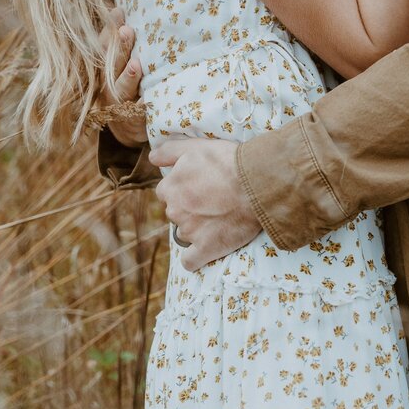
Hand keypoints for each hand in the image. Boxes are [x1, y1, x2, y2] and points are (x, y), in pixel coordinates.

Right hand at [94, 10, 146, 146]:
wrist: (127, 129)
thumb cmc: (127, 87)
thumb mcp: (120, 63)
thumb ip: (119, 40)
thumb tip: (120, 7)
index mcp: (105, 67)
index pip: (103, 46)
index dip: (109, 29)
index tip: (118, 11)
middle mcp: (107, 84)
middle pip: (111, 64)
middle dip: (118, 48)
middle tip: (126, 31)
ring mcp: (118, 103)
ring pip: (121, 89)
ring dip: (128, 77)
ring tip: (136, 66)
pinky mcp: (131, 121)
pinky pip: (136, 115)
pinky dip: (142, 107)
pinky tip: (148, 100)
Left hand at [149, 138, 260, 270]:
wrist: (256, 183)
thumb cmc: (227, 162)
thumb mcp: (196, 147)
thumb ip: (169, 151)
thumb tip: (152, 158)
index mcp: (170, 188)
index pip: (166, 191)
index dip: (182, 187)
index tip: (199, 185)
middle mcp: (175, 211)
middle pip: (175, 212)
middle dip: (188, 207)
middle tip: (212, 199)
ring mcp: (190, 231)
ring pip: (184, 233)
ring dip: (196, 228)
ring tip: (218, 217)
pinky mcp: (207, 248)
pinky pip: (190, 261)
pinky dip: (194, 257)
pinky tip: (204, 249)